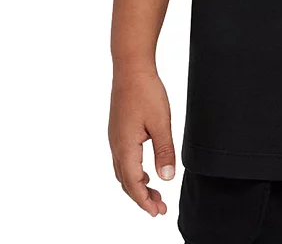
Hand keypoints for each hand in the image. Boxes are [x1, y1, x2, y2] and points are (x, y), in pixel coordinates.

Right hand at [108, 66, 175, 216]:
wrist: (130, 68)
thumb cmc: (146, 92)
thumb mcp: (161, 123)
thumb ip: (164, 151)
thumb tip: (166, 179)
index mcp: (125, 147)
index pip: (133, 184)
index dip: (145, 201)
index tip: (157, 212)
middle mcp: (116, 146)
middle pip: (126, 181)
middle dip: (142, 197)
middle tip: (159, 208)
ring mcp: (115, 138)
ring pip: (123, 171)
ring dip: (137, 185)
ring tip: (154, 193)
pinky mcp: (118, 130)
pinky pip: (122, 160)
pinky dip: (132, 172)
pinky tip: (145, 170)